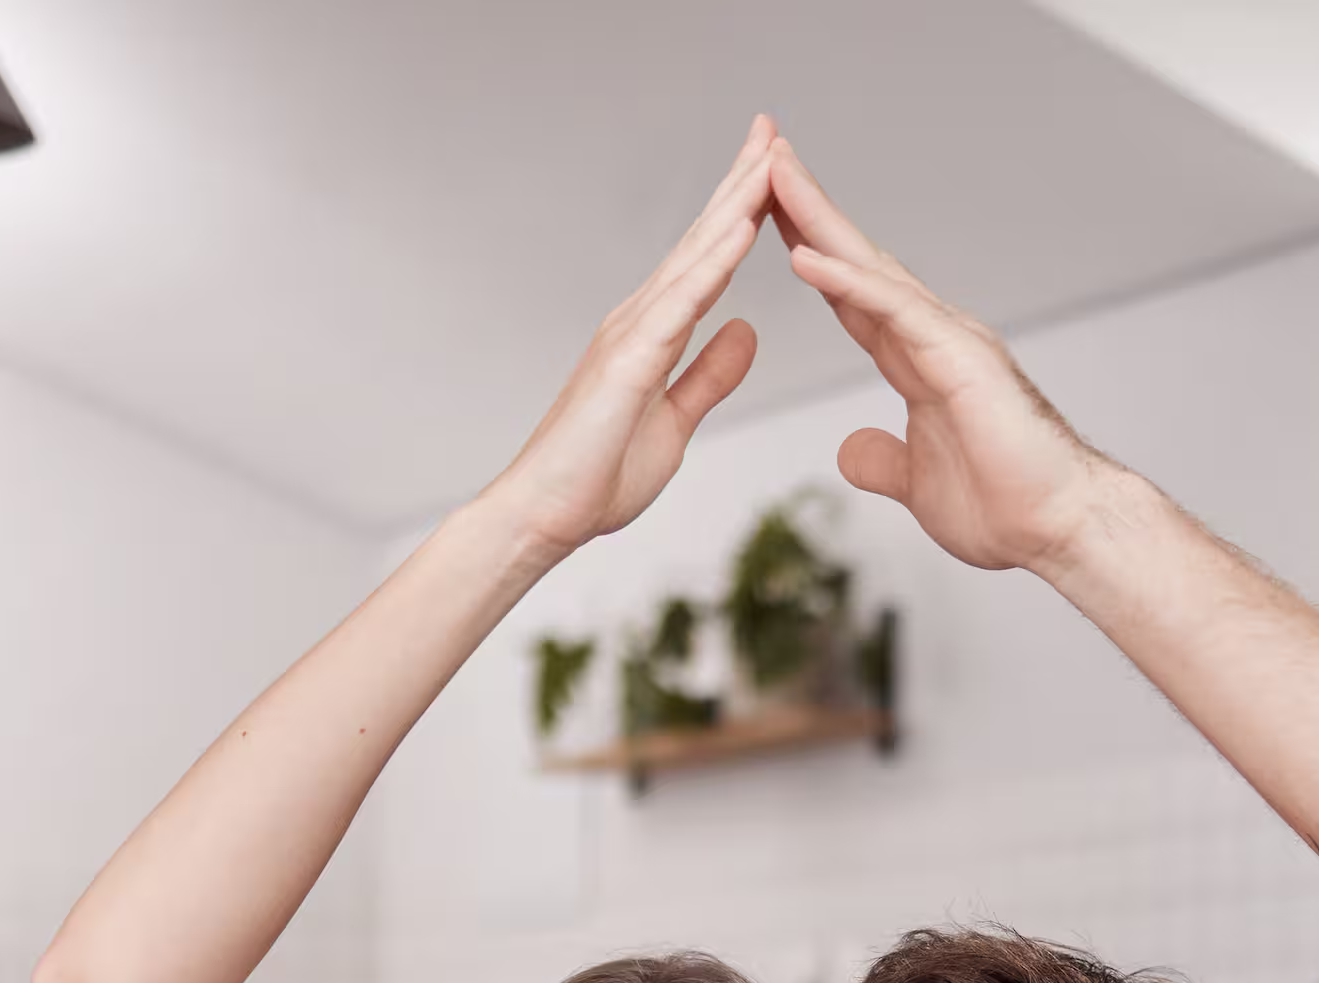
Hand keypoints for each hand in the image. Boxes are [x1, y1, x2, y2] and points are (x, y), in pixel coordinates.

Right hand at [485, 116, 775, 563]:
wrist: (545, 517)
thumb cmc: (596, 479)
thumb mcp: (674, 423)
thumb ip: (707, 376)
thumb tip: (746, 331)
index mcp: (652, 334)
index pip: (706, 263)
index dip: (740, 214)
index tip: (772, 172)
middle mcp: (639, 320)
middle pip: (700, 240)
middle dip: (738, 183)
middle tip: (772, 130)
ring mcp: (630, 335)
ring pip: (692, 258)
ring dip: (732, 205)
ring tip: (768, 158)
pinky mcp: (627, 363)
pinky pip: (679, 305)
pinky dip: (712, 265)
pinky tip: (742, 231)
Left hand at [769, 138, 1115, 576]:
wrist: (1060, 527)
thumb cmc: (1007, 507)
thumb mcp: (918, 484)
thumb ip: (884, 460)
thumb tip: (849, 450)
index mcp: (922, 360)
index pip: (854, 296)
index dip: (811, 255)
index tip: (765, 216)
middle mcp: (936, 335)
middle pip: (857, 261)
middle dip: (808, 208)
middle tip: (763, 152)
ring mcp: (950, 338)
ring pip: (871, 267)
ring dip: (819, 219)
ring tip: (772, 172)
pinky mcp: (961, 357)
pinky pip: (894, 309)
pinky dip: (848, 281)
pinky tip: (804, 255)